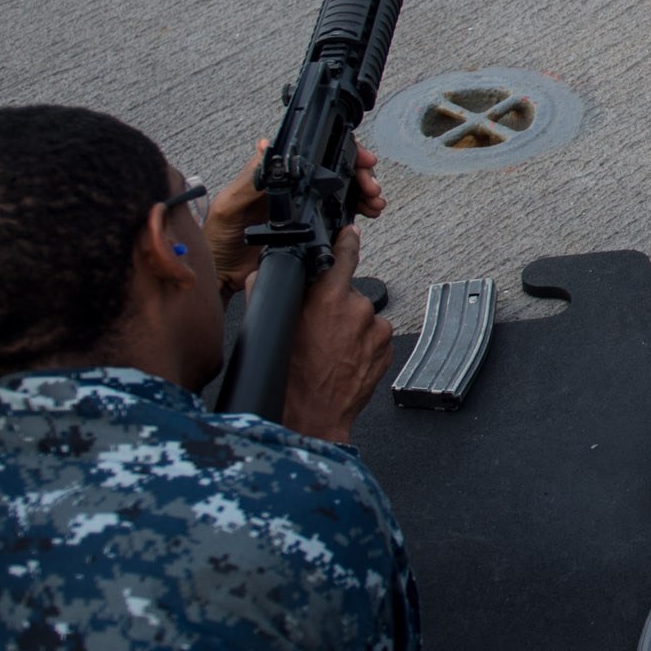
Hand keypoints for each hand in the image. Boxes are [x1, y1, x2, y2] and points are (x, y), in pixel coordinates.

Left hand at [207, 140, 386, 297]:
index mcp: (276, 175)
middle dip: (360, 174)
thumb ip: (249, 179)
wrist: (222, 272)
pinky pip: (340, 213)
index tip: (361, 159)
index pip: (315, 153)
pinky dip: (358, 210)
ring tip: (374, 202)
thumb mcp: (231, 205)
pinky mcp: (311, 227)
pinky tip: (368, 213)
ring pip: (344, 190)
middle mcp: (294, 186)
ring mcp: (304, 206)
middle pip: (336, 169)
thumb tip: (265, 146)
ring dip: (364, 192)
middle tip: (371, 187)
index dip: (342, 151)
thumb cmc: (219, 237)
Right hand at [273, 225, 394, 444]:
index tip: (350, 232)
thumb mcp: (272, 329)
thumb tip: (263, 272)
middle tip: (319, 332)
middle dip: (335, 307)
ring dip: (349, 328)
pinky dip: (362, 344)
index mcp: (328, 298)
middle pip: (347, 294)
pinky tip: (345, 360)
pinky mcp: (387, 347)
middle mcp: (357, 308)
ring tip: (331, 352)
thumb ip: (267, 291)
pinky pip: (374, 336)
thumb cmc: (290, 379)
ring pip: (362, 317)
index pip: (344, 255)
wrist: (312, 417)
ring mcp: (375, 329)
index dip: (346, 241)